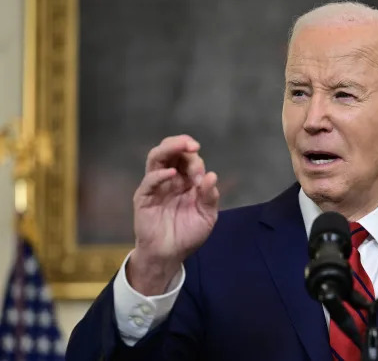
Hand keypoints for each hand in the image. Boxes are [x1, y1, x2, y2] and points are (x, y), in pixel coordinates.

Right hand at [127, 135, 219, 294]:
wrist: (170, 255)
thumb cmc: (188, 234)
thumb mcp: (206, 216)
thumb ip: (209, 197)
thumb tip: (212, 176)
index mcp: (186, 180)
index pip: (189, 159)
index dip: (196, 161)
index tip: (203, 177)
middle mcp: (171, 179)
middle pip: (171, 151)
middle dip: (182, 143)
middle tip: (193, 145)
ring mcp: (156, 186)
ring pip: (157, 158)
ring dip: (169, 149)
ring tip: (182, 146)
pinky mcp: (144, 198)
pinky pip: (149, 181)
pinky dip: (160, 174)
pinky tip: (172, 174)